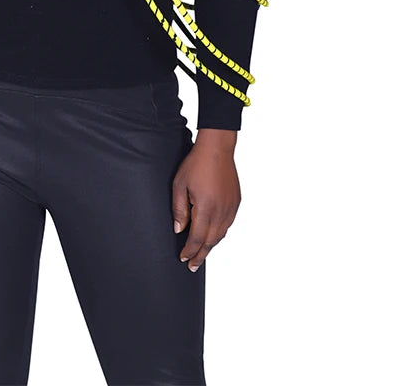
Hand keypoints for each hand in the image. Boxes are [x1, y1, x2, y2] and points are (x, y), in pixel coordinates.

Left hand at [171, 129, 240, 271]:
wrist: (217, 148)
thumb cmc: (196, 164)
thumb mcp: (179, 185)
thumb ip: (179, 209)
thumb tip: (179, 230)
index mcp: (206, 209)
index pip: (197, 238)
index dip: (190, 251)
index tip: (183, 259)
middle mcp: (221, 211)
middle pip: (211, 241)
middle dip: (201, 255)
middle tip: (193, 266)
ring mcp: (231, 207)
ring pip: (221, 234)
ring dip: (211, 246)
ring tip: (202, 254)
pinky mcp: (236, 202)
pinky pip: (228, 224)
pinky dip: (220, 233)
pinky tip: (214, 235)